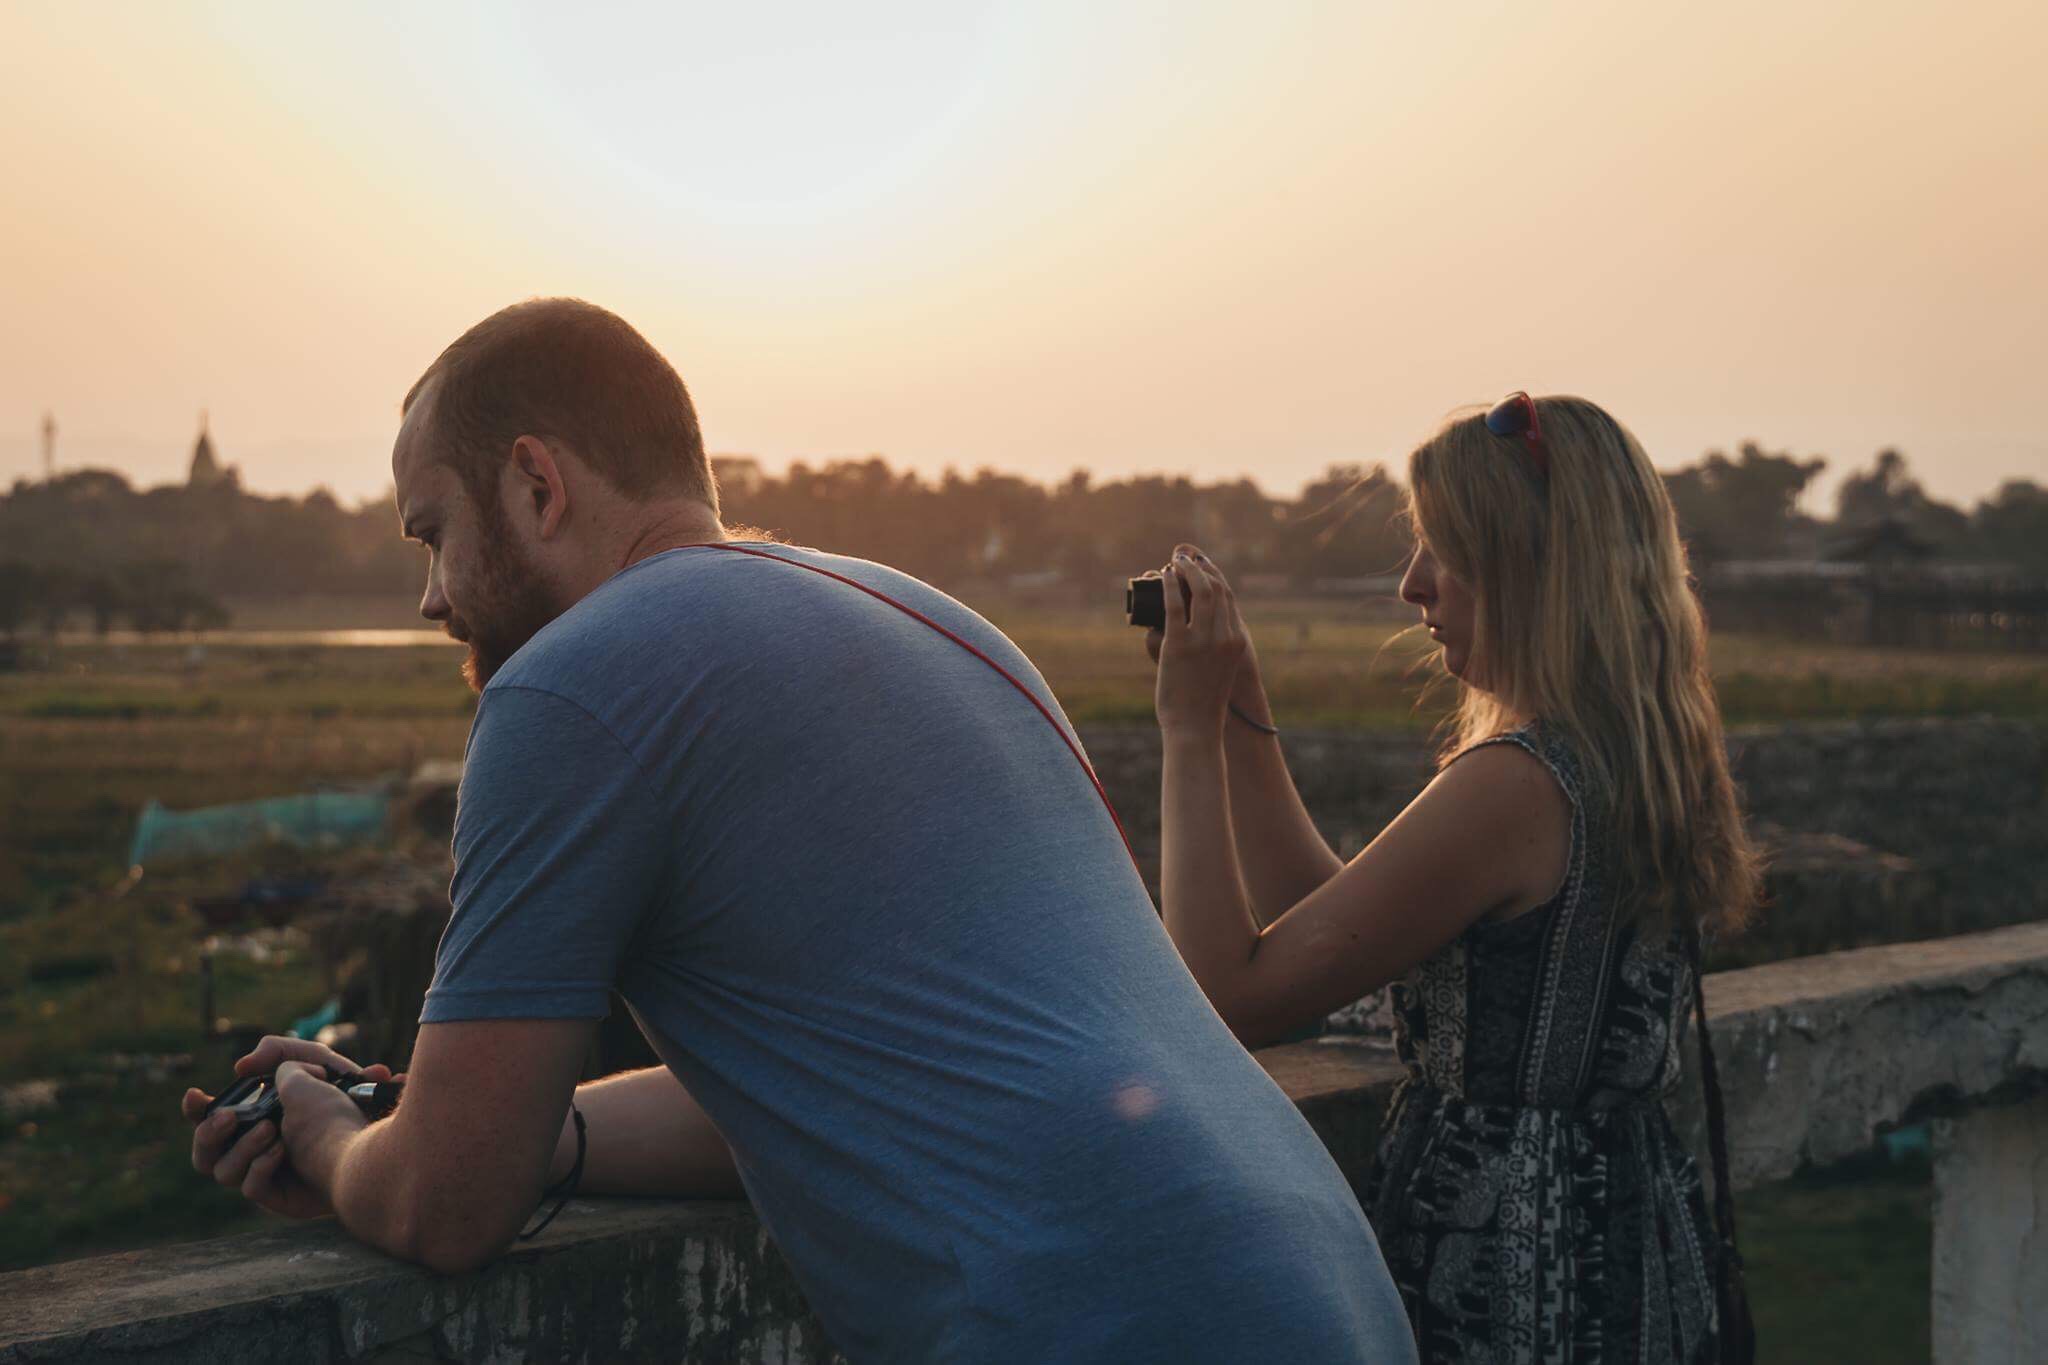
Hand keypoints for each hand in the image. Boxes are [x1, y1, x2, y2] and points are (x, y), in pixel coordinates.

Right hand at [182, 1035, 395, 1219]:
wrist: (376, 1141)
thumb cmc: (347, 1103)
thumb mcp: (316, 1061)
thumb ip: (279, 1053)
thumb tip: (243, 1066)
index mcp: (257, 1119)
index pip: (211, 1120)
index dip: (196, 1110)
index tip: (195, 1095)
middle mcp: (256, 1149)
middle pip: (204, 1153)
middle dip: (208, 1132)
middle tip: (230, 1116)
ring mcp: (266, 1176)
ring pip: (222, 1172)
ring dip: (240, 1146)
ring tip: (271, 1130)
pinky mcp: (279, 1199)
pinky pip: (250, 1188)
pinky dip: (260, 1166)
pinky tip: (280, 1151)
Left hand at [1152, 544, 1253, 737]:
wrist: (1196, 727)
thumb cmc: (1203, 701)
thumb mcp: (1220, 669)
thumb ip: (1215, 647)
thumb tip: (1198, 630)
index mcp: (1237, 640)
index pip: (1229, 596)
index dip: (1214, 572)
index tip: (1200, 561)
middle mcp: (1225, 636)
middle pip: (1216, 588)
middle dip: (1200, 565)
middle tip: (1184, 555)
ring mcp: (1203, 640)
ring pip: (1200, 591)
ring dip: (1187, 570)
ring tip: (1175, 561)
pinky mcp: (1179, 645)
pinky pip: (1175, 605)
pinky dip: (1171, 585)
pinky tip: (1166, 575)